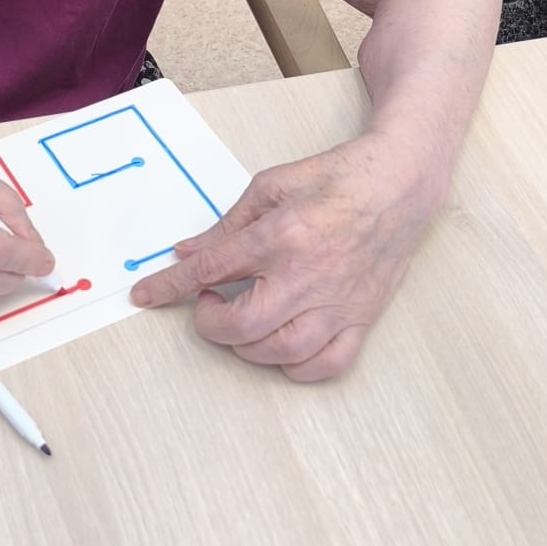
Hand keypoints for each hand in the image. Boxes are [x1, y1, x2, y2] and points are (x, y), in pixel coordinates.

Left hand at [129, 132, 441, 380]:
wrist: (400, 184)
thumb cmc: (338, 179)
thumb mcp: (270, 185)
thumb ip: (226, 226)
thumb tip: (188, 254)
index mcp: (281, 236)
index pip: (211, 271)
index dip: (169, 287)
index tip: (146, 296)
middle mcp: (308, 276)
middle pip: (242, 326)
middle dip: (210, 322)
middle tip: (210, 304)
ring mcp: (338, 303)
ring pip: (280, 353)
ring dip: (248, 345)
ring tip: (244, 321)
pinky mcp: (361, 318)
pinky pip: (326, 365)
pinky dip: (296, 367)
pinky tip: (282, 346)